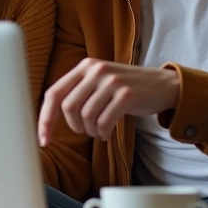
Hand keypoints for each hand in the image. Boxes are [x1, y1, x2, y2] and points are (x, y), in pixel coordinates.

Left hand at [37, 59, 179, 145]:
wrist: (163, 85)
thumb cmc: (125, 89)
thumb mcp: (98, 83)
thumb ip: (77, 93)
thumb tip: (48, 118)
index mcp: (84, 67)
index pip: (54, 93)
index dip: (45, 119)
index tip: (43, 140)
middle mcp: (95, 69)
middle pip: (68, 107)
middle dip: (75, 127)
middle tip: (87, 131)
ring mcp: (111, 81)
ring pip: (86, 116)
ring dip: (91, 131)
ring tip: (101, 131)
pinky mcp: (127, 94)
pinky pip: (104, 122)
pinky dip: (103, 132)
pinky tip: (108, 133)